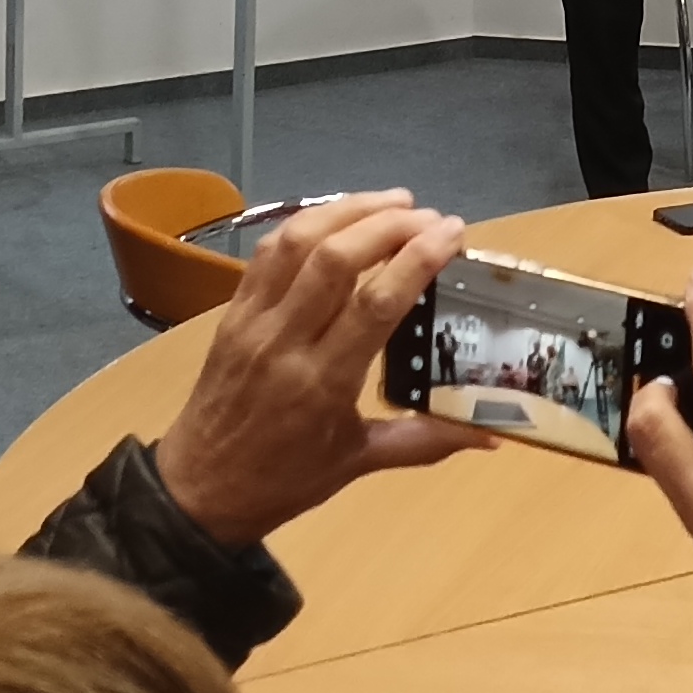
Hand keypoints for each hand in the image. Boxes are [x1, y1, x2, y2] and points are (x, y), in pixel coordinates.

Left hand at [153, 191, 486, 548]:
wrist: (198, 491)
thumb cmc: (284, 480)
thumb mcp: (359, 464)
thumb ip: (427, 440)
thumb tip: (494, 435)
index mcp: (323, 384)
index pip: (375, 303)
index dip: (417, 259)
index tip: (453, 234)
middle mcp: (285, 343)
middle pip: (336, 259)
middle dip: (388, 225)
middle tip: (430, 217)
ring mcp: (252, 321)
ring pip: (298, 243)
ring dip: (349, 210)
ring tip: (394, 201)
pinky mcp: (232, 311)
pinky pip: (268, 252)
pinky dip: (307, 223)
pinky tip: (339, 216)